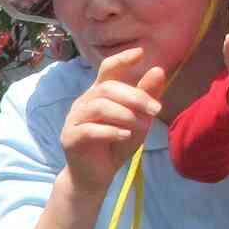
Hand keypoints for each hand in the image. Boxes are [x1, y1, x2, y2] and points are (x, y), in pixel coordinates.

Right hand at [59, 47, 169, 198]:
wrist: (95, 176)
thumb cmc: (116, 144)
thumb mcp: (138, 119)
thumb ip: (146, 97)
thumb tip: (158, 69)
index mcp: (99, 94)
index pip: (108, 69)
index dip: (122, 59)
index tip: (141, 53)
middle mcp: (84, 102)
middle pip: (107, 88)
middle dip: (135, 97)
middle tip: (156, 110)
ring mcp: (74, 120)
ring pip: (99, 107)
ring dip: (125, 114)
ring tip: (142, 126)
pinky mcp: (70, 138)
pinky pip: (89, 130)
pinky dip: (111, 131)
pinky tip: (125, 136)